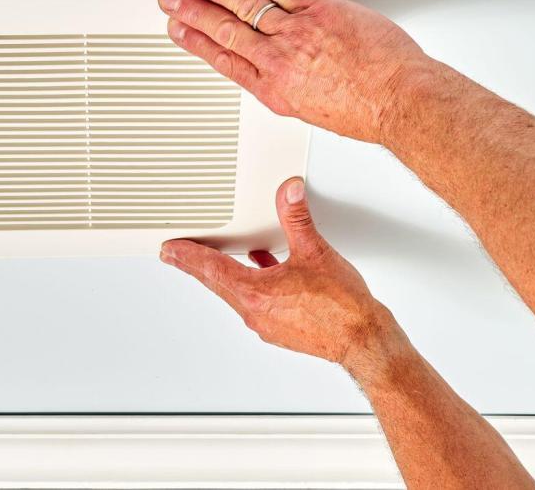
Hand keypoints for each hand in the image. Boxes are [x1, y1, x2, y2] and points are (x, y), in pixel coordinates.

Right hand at [157, 0, 434, 143]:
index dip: (195, 41)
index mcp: (272, 87)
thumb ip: (284, 83)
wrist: (399, 101)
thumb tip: (273, 68)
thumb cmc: (364, 109)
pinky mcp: (320, 11)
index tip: (178, 28)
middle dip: (192, 10)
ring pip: (244, 5)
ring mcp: (297, 33)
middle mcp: (278, 59)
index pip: (222, 58)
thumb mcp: (309, 108)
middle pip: (223, 28)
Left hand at [160, 178, 398, 372]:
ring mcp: (268, 323)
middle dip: (197, 265)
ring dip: (228, 274)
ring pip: (238, 292)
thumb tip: (288, 193)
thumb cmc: (343, 308)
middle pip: (217, 283)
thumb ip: (297, 218)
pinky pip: (259, 301)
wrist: (365, 341)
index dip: (187, 256)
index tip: (169, 250)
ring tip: (220, 259)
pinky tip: (267, 270)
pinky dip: (256, 283)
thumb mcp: (316, 252)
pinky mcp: (282, 329)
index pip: (210, 269)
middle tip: (176, 254)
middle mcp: (256, 312)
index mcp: (256, 294)